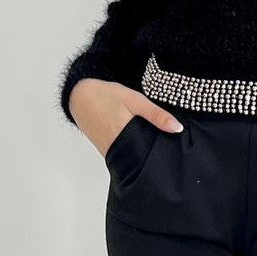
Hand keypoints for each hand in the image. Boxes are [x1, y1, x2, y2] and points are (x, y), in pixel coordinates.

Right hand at [68, 78, 183, 157]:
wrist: (78, 96)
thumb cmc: (106, 95)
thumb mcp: (134, 100)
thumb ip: (156, 115)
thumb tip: (178, 129)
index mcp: (127, 137)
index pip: (151, 155)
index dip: (164, 154)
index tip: (178, 153)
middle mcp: (118, 150)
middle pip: (143, 159)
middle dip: (156, 155)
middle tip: (172, 150)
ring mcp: (111, 152)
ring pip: (134, 158)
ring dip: (145, 154)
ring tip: (158, 146)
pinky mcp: (107, 151)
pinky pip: (124, 155)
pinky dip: (133, 151)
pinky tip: (141, 143)